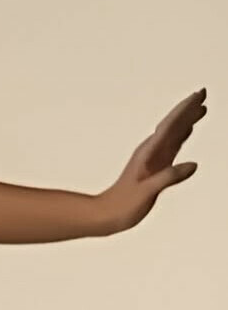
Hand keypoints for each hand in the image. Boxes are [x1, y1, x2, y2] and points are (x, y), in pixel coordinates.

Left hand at [95, 87, 206, 233]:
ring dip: (187, 120)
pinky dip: (181, 136)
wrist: (106, 215)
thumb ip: (168, 177)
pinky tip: (187, 131)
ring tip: (200, 108)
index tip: (197, 96)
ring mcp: (153, 159)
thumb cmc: (122, 206)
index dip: (184, 110)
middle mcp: (151, 152)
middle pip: (173, 125)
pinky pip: (171, 146)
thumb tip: (192, 165)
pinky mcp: (154, 168)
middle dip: (188, 109)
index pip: (169, 126)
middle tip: (203, 94)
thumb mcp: (147, 191)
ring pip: (173, 133)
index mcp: (148, 154)